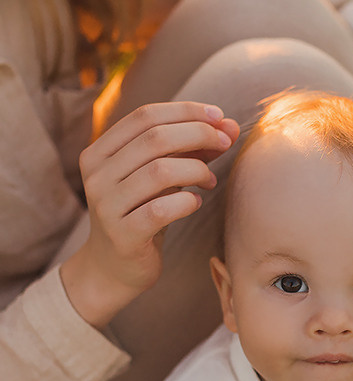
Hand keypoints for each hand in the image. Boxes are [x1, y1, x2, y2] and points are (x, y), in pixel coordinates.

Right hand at [61, 101, 239, 326]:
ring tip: (209, 180)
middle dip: (199, 135)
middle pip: (155, 138)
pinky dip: (186, 202)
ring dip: (196, 170)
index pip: (145, 116)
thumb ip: (187, 150)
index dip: (186, 111)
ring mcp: (106, 206)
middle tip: (225, 144)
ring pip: (160, 171)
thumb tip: (229, 125)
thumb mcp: (159, 178)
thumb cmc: (141, 214)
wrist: (113, 269)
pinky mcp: (123, 235)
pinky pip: (161, 209)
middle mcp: (97, 175)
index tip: (219, 117)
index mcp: (99, 152)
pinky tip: (195, 202)